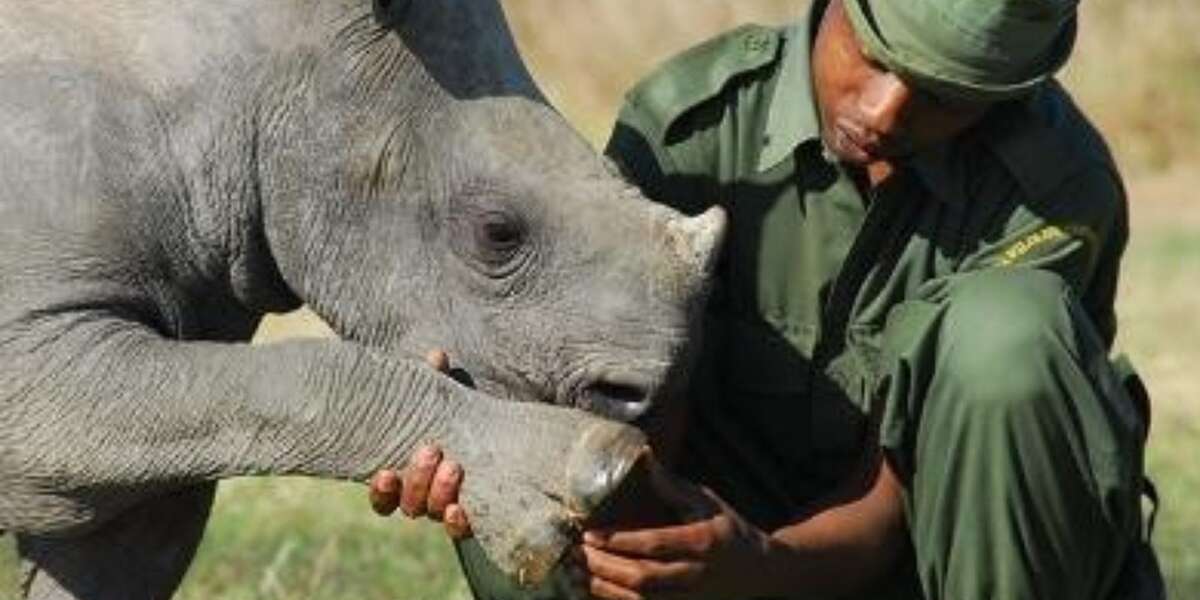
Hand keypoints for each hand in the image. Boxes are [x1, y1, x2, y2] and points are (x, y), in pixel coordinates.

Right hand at [366, 350, 471, 538]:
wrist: (497, 436)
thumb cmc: (456, 417)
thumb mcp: (442, 399)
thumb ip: (434, 381)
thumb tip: (437, 357)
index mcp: (407, 476)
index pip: (384, 498)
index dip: (382, 491)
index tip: (386, 473)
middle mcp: (425, 497)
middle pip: (411, 504)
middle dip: (417, 480)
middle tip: (431, 450)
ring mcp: (450, 506)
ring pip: (434, 512)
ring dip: (439, 492)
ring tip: (453, 466)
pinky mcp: (477, 512)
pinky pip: (461, 528)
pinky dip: (458, 522)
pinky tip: (460, 509)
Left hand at [575, 462, 775, 599]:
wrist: (762, 572)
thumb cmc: (729, 530)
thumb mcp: (707, 502)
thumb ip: (672, 485)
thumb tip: (644, 454)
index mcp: (703, 542)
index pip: (655, 544)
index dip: (620, 542)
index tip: (592, 534)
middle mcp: (698, 574)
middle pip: (644, 577)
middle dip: (607, 566)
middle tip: (581, 552)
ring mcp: (693, 599)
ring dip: (608, 588)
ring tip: (583, 570)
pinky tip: (601, 589)